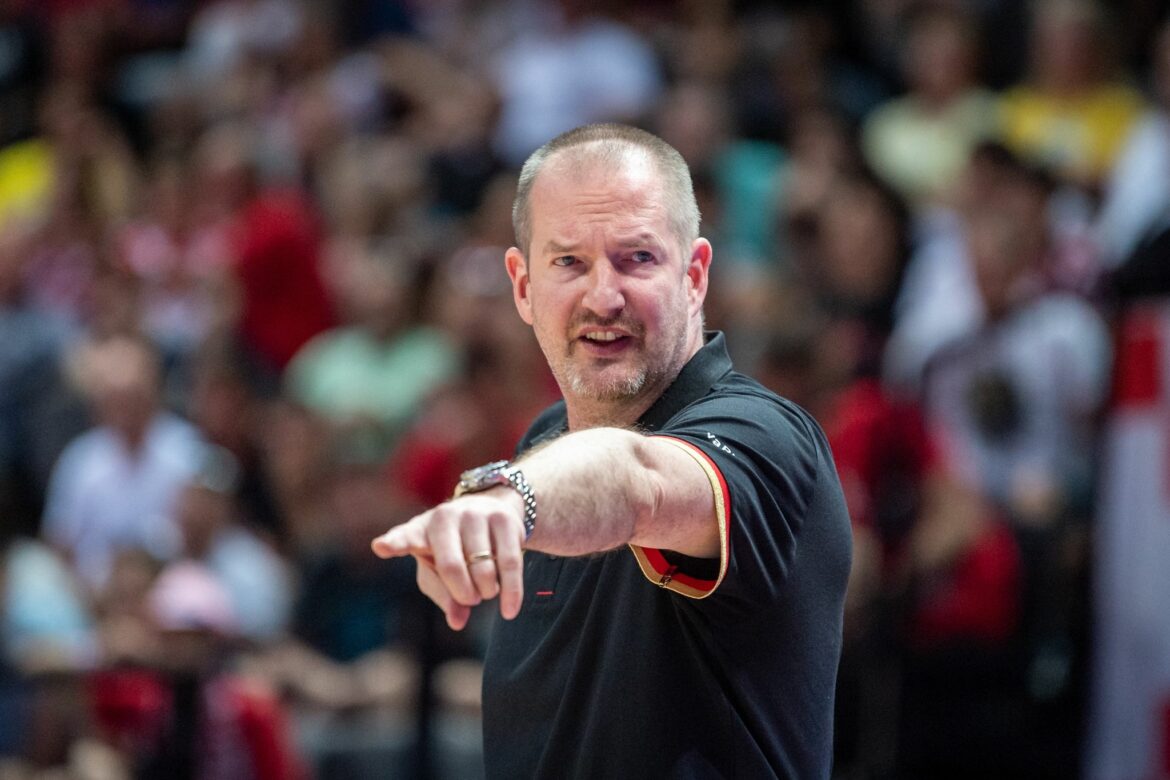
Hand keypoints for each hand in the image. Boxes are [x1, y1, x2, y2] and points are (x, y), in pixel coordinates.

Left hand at [371, 490, 526, 629]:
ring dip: (486, 592)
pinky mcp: (504, 520)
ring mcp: (475, 515)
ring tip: (485, 590)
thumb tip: (457, 620)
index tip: (381, 547)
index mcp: (420, 530)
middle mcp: (445, 517)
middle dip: (463, 593)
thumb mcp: (439, 572)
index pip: (404, 538)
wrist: (491, 509)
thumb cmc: (454, 548)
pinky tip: (509, 610)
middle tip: (470, 599)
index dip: (393, 543)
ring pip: (483, 569)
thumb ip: (444, 597)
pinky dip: (511, 592)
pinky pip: (509, 564)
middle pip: (451, 566)